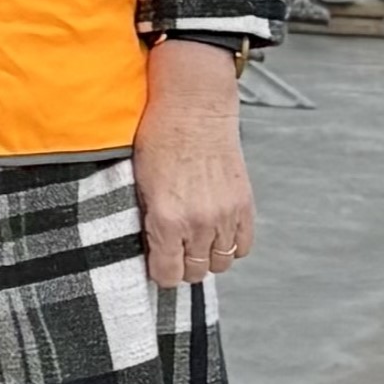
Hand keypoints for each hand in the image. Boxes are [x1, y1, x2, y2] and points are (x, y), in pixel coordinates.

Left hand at [135, 40, 254, 288]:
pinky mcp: (244, 205)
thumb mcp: (139, 183)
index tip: (158, 265)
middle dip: (183, 265)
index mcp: (167, 219)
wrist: (193, 109)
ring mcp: (225, 215)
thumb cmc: (159, 138)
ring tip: (195, 240)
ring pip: (220, 262)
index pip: (168, 274)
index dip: (161, 273)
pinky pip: (243, 245)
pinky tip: (217, 232)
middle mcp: (198, 223)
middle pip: (196, 272)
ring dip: (207, 256)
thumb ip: (148, 221)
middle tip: (175, 250)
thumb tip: (151, 249)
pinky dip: (231, 244)